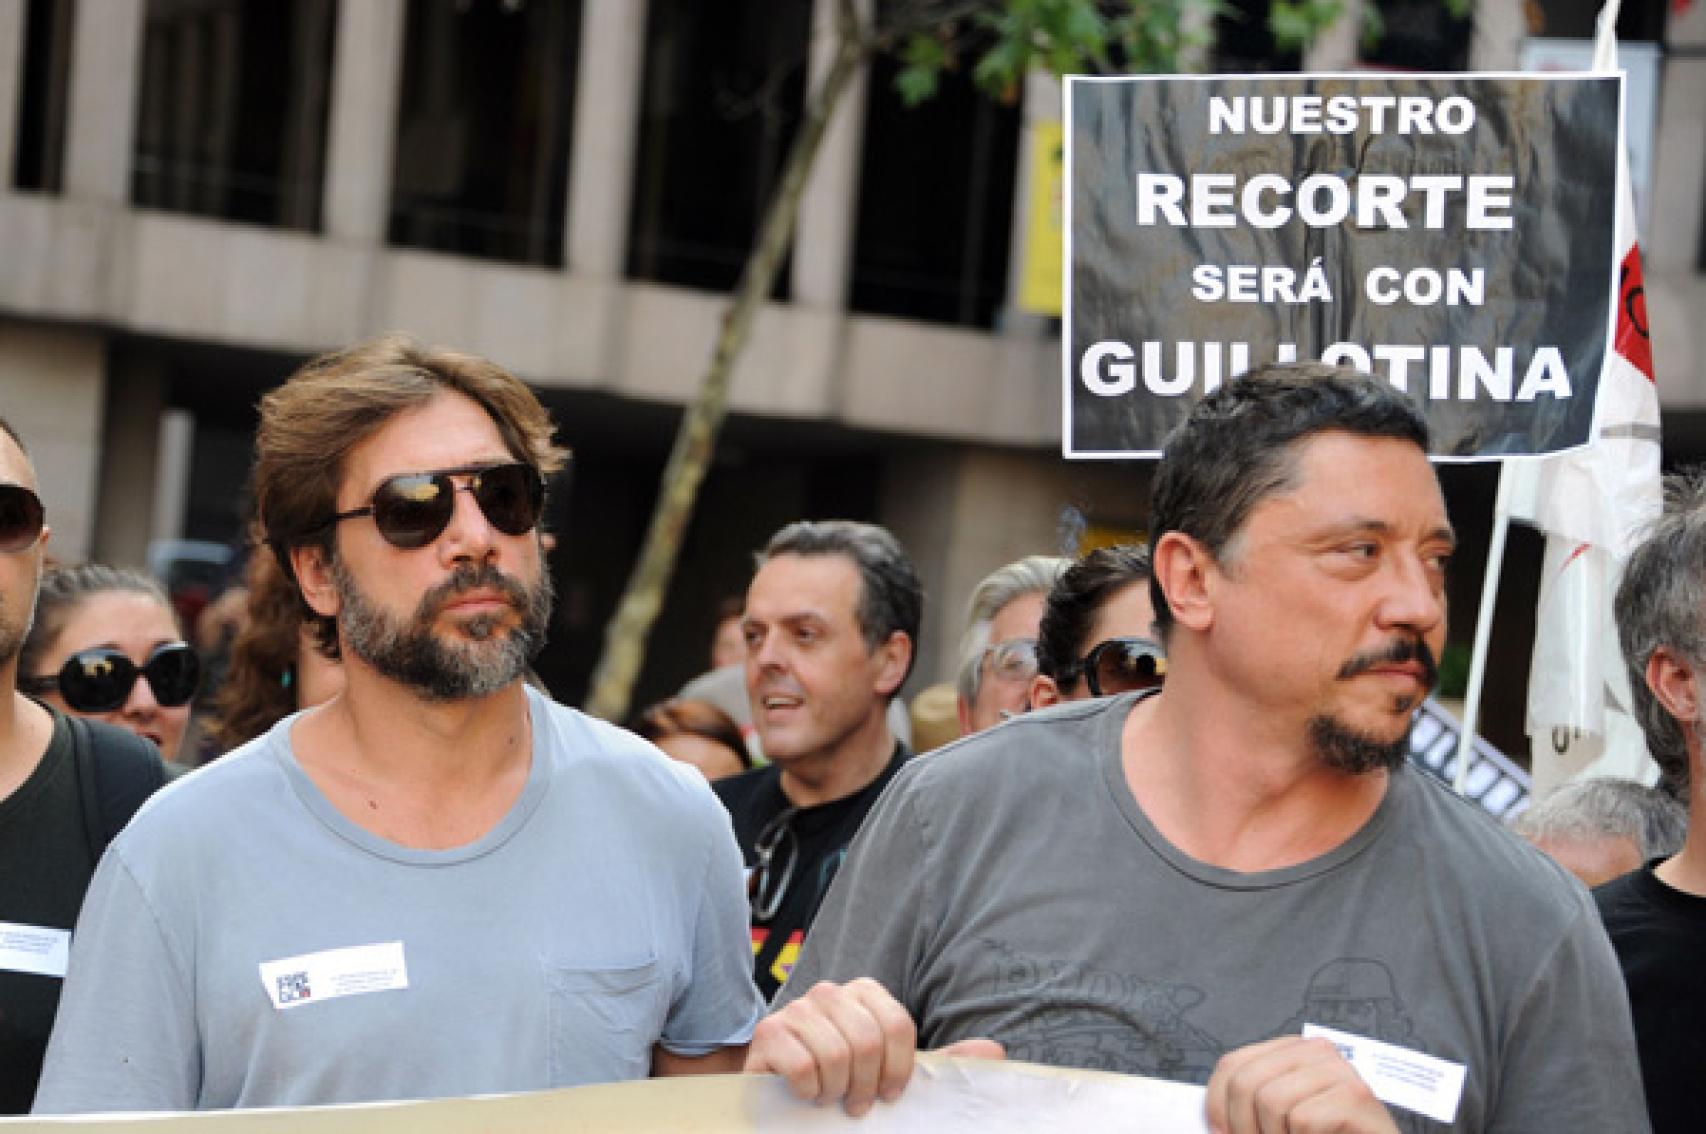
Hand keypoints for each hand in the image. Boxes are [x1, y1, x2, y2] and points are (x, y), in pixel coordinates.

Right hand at [744, 979, 1003, 1115]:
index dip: (898, 1069)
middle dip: (866, 1085)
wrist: (783, 1098)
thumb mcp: (894, 1073)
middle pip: (868, 1039)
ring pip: (836, 1054)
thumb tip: (995, 1052)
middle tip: (857, 1105)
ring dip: (836, 1091)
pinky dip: (809, 1092)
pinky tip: (805, 1094)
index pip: (897, 1025)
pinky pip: (802, 1065)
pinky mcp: (768, 1033)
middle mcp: (829, 992)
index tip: (891, 1095)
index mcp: (865, 993)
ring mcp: (796, 1008)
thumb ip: (942, 1063)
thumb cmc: (844, 1083)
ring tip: (830, 1099)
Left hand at [1205, 1036, 1398, 1133]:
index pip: (1232, 1065)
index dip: (1218, 1106)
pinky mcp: (1357, 1095)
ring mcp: (1339, 1070)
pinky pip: (1303, 1119)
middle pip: (1246, 1081)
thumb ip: (1251, 1111)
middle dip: (1245, 1128)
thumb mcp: (1281, 1121)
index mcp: (1291, 1051)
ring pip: (1272, 1101)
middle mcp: (1316, 1050)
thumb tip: (1214, 1126)